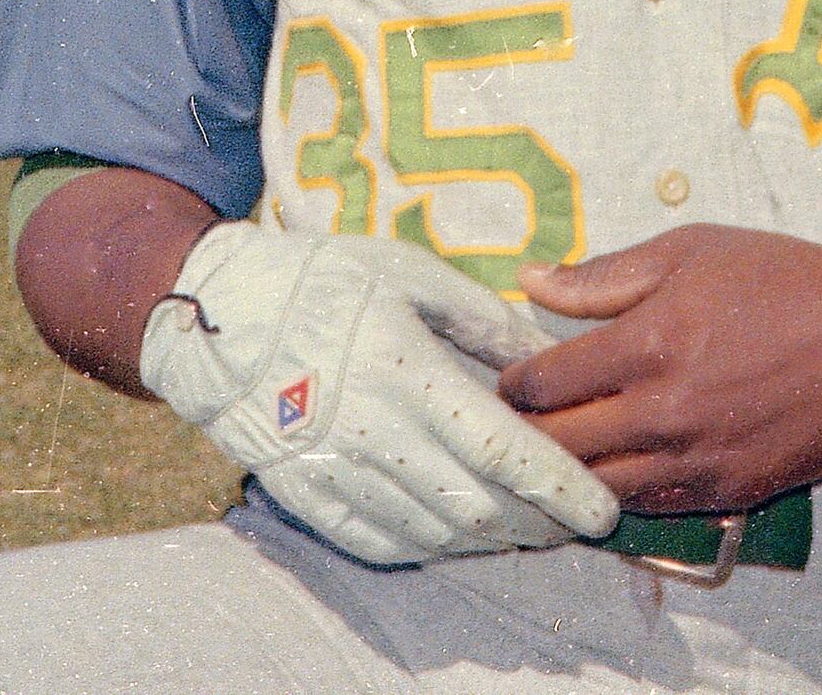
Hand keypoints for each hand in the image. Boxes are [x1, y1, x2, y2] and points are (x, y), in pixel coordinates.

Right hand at [138, 224, 618, 565]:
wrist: (218, 318)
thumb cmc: (324, 281)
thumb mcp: (409, 273)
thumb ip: (483, 319)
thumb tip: (543, 360)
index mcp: (404, 371)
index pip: (502, 449)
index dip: (560, 486)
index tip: (602, 508)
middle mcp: (372, 433)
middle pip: (476, 506)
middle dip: (538, 525)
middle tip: (576, 524)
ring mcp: (336, 472)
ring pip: (433, 534)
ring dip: (491, 541)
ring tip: (528, 530)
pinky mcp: (307, 497)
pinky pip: (381, 542)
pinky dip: (431, 547)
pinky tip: (459, 536)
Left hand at [502, 225, 821, 515]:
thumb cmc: (784, 280)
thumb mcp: (690, 250)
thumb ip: (603, 276)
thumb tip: (530, 280)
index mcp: (649, 343)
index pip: (544, 385)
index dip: (514, 385)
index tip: (511, 380)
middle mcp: (665, 412)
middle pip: (560, 448)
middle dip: (527, 437)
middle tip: (517, 425)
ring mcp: (698, 461)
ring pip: (599, 490)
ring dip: (569, 475)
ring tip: (556, 455)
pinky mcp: (729, 494)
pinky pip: (651, 507)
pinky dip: (621, 493)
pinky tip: (613, 471)